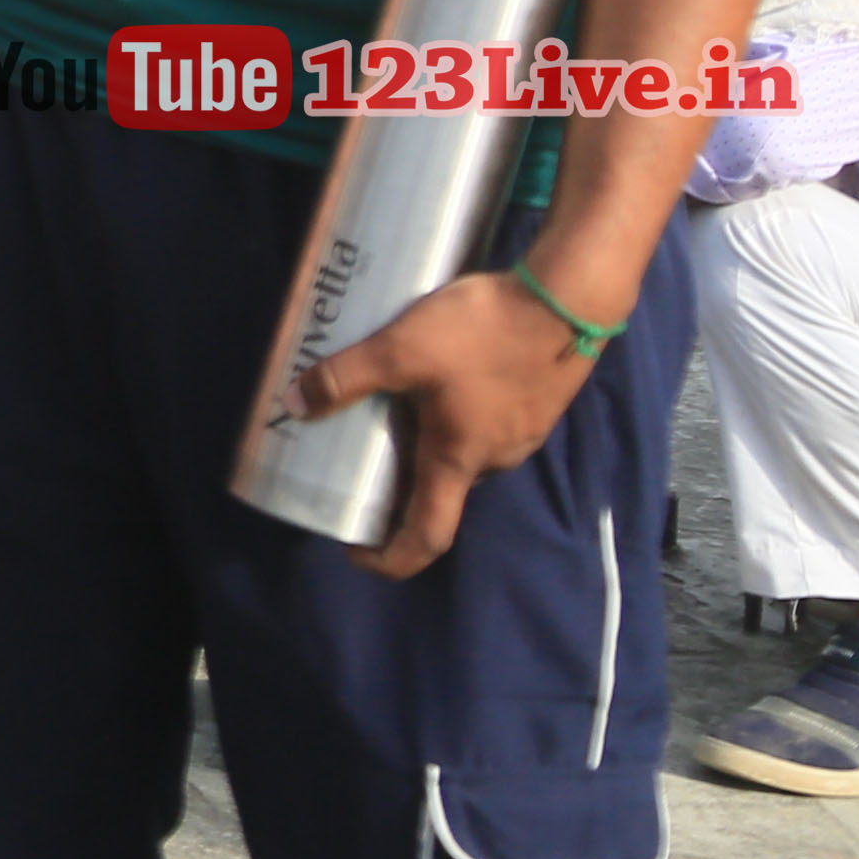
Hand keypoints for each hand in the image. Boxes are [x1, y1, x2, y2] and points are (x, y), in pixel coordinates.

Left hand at [292, 265, 607, 577]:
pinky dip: (452, 422)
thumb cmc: (483, 333)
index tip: (355, 552)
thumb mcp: (400, 350)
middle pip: (439, 491)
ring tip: (388, 411)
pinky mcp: (534, 407)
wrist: (568, 300)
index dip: (391, 558)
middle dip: (396, 485)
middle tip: (355, 456)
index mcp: (459, 461)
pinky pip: (483, 429)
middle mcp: (493, 461)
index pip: (427, 537)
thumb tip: (290, 405)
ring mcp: (521, 435)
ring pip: (461, 455)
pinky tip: (435, 383)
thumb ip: (345, 378)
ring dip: (424, 445)